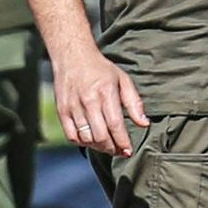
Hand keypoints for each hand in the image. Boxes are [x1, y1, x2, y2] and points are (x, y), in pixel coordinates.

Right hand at [50, 42, 149, 159]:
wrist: (72, 56)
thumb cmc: (101, 69)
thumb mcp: (123, 80)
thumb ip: (134, 103)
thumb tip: (144, 124)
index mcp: (106, 92)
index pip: (115, 125)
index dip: (122, 142)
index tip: (128, 151)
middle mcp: (88, 101)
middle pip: (100, 136)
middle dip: (112, 148)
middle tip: (118, 150)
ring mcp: (73, 107)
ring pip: (86, 138)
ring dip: (98, 147)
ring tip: (107, 145)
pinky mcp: (62, 110)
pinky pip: (71, 136)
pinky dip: (82, 142)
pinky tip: (91, 139)